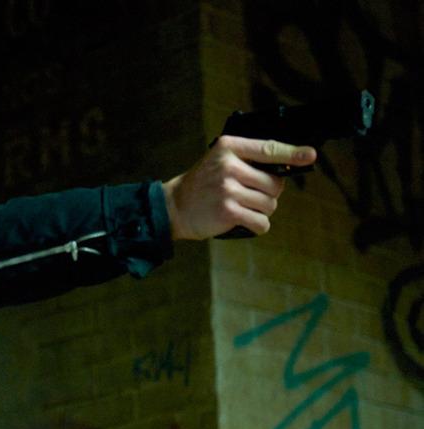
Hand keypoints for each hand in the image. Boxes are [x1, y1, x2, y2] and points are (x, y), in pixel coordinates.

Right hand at [162, 136, 316, 239]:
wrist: (174, 206)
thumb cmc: (204, 184)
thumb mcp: (220, 161)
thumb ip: (249, 161)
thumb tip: (287, 169)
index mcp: (229, 147)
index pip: (268, 149)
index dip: (292, 153)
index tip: (310, 155)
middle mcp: (229, 165)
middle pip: (275, 183)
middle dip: (269, 194)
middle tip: (250, 195)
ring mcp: (228, 189)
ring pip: (270, 204)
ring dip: (262, 210)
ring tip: (242, 207)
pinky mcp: (229, 211)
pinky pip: (261, 221)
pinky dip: (257, 225)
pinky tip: (242, 221)